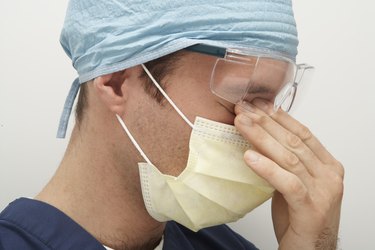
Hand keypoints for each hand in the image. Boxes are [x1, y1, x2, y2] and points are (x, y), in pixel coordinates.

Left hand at [234, 99, 343, 249]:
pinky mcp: (311, 208)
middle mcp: (329, 175)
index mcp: (327, 166)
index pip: (302, 133)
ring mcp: (323, 191)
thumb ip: (283, 162)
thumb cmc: (299, 217)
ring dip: (261, 138)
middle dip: (265, 122)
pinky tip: (249, 156)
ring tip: (241, 124)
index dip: (279, 116)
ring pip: (289, 157)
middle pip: (293, 142)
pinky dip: (267, 167)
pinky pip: (287, 182)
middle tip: (244, 109)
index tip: (258, 104)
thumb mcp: (292, 182)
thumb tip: (259, 137)